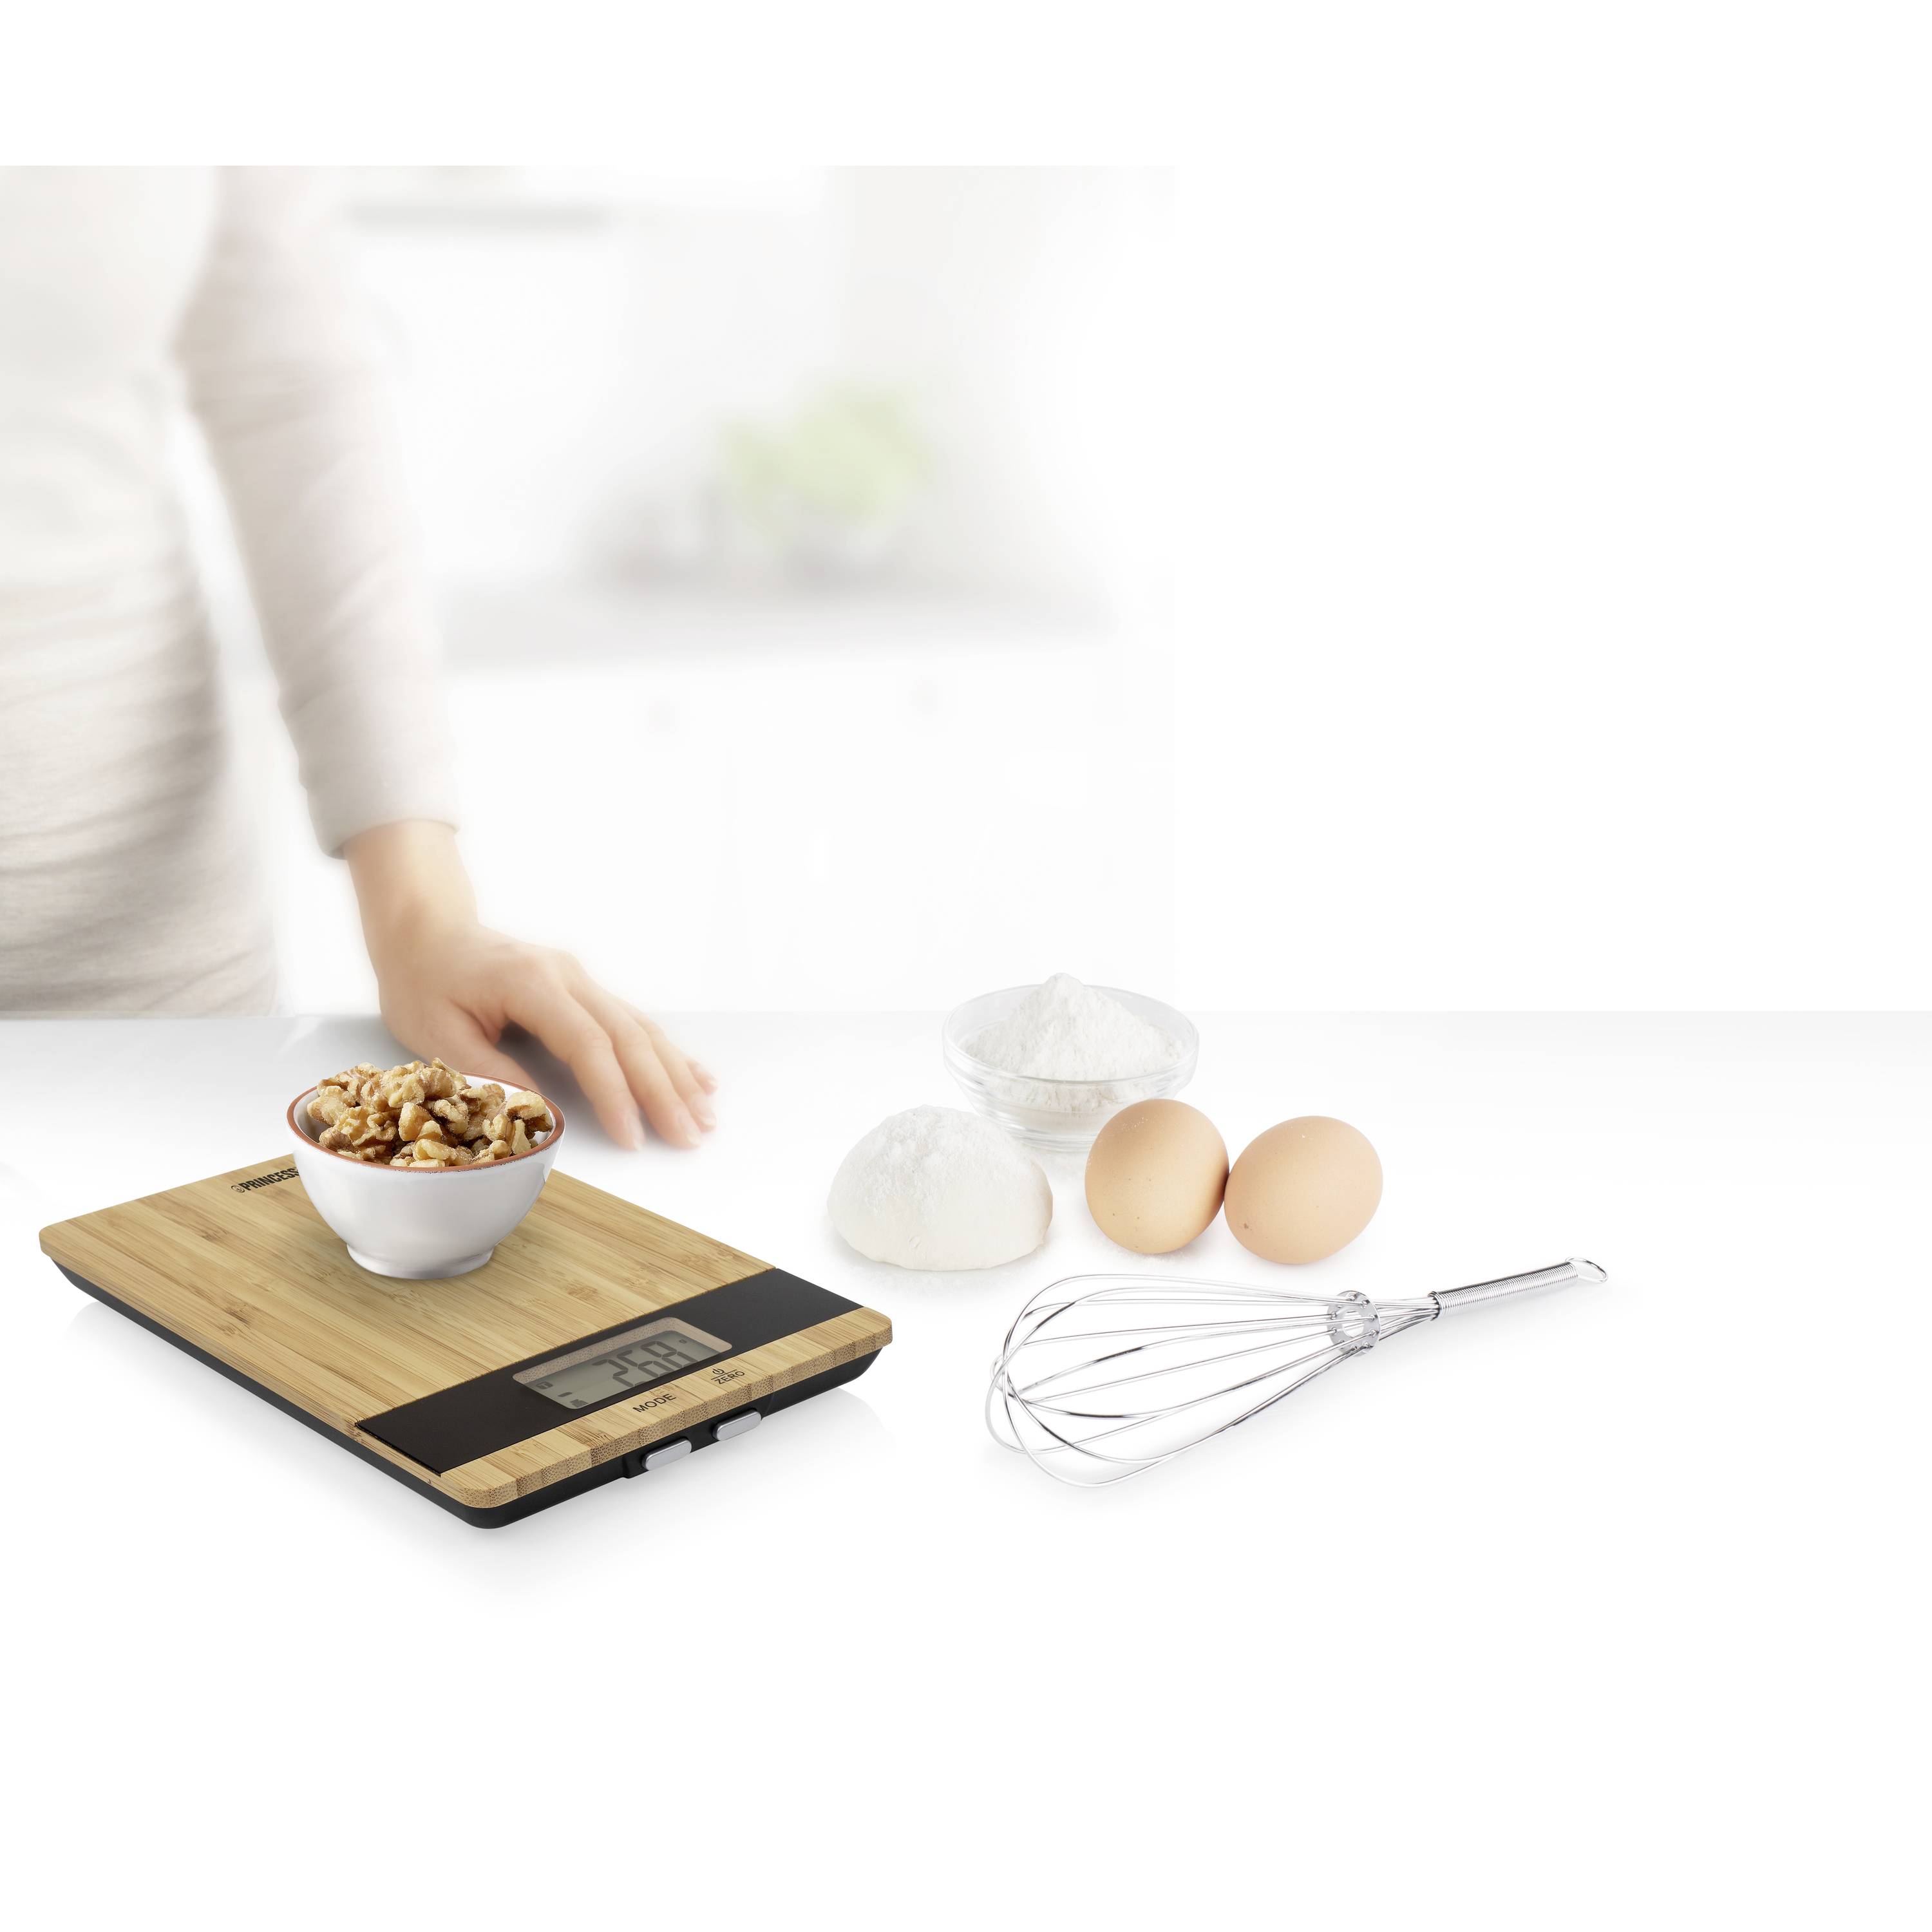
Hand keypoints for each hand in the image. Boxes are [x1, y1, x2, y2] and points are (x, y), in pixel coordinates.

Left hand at [345, 822, 715, 1150]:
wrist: (426, 929)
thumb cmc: (425, 980)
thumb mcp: (437, 1034)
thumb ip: (490, 1072)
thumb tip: (542, 1111)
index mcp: (530, 983)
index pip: (588, 1044)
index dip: (615, 1094)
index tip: (633, 1137)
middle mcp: (568, 975)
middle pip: (630, 1036)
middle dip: (664, 1090)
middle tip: (690, 1135)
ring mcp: (581, 978)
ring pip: (642, 1028)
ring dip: (677, 1074)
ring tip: (705, 1114)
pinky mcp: (584, 988)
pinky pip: (635, 1021)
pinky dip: (668, 1053)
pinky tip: (697, 1076)